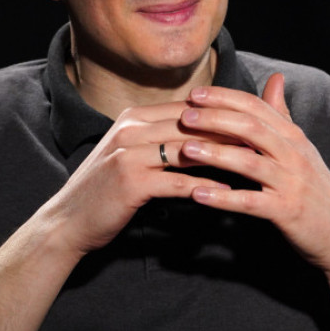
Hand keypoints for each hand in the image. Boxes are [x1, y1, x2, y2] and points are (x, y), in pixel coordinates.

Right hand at [43, 101, 237, 255]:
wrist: (66, 221)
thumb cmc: (106, 188)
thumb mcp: (131, 152)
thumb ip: (161, 135)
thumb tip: (204, 127)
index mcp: (134, 117)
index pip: (188, 109)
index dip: (222, 113)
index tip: (254, 120)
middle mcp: (131, 129)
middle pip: (191, 125)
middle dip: (229, 131)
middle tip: (263, 138)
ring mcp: (128, 154)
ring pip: (187, 150)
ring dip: (223, 156)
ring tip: (253, 162)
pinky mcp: (130, 182)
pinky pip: (176, 181)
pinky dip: (204, 186)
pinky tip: (228, 192)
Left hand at [180, 74, 329, 270]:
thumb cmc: (317, 189)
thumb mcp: (302, 147)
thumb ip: (283, 114)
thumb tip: (275, 78)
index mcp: (294, 137)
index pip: (257, 107)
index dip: (225, 97)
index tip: (195, 93)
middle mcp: (294, 154)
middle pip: (251, 127)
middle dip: (216, 119)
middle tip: (184, 116)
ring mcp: (291, 183)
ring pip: (250, 161)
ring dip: (216, 153)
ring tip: (186, 149)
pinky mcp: (287, 211)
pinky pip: (251, 202)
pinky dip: (224, 198)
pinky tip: (198, 195)